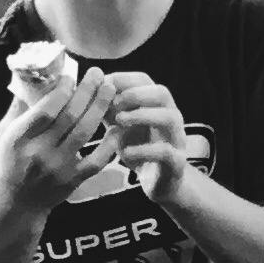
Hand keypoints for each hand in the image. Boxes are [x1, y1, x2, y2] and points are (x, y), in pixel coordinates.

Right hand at [0, 69, 118, 211]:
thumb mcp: (5, 131)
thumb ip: (19, 105)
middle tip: (98, 73)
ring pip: (84, 133)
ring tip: (109, 88)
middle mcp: (40, 152)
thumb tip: (33, 74)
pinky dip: (109, 144)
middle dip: (86, 91)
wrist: (16, 203)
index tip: (71, 75)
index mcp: (20, 137)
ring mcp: (58, 168)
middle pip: (69, 117)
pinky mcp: (73, 181)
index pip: (45, 110)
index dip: (61, 90)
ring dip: (99, 108)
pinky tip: (117, 127)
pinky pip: (96, 161)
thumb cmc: (9, 161)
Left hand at [100, 73, 194, 200]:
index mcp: (156, 105)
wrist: (158, 182)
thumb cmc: (137, 149)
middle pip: (161, 93)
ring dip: (142, 116)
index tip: (102, 87)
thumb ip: (107, 108)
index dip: (123, 80)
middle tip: (112, 104)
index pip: (144, 80)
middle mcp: (171, 117)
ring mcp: (177, 139)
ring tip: (119, 122)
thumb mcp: (119, 126)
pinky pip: (166, 152)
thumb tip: (86, 89)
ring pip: (170, 118)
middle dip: (134, 94)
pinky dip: (144, 150)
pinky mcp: (177, 163)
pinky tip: (125, 152)